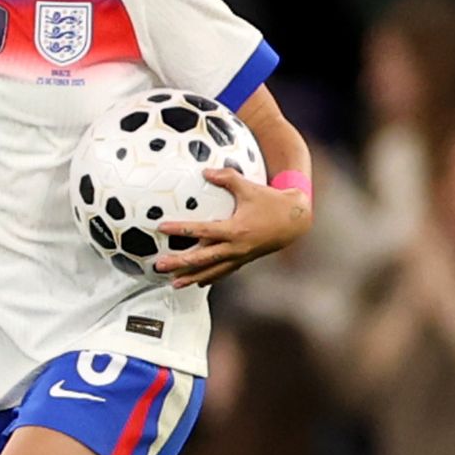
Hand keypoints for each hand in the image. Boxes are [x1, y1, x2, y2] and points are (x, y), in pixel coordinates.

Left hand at [151, 168, 310, 286]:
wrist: (295, 221)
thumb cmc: (271, 202)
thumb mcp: (249, 187)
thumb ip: (226, 178)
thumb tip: (205, 171)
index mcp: (235, 229)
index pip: (202, 231)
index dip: (181, 230)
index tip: (162, 228)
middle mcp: (236, 247)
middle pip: (202, 258)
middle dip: (180, 263)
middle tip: (159, 265)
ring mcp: (240, 256)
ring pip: (212, 270)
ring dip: (192, 277)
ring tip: (174, 283)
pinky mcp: (244, 260)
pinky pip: (224, 272)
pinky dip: (210, 277)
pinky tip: (198, 283)